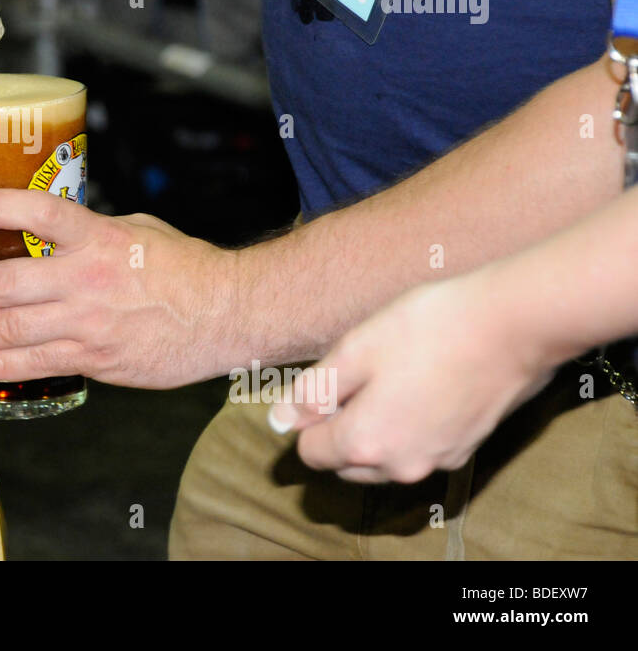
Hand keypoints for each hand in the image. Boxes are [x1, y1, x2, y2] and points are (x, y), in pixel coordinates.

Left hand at [0, 188, 238, 388]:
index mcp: (98, 237)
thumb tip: (52, 229)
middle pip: (6, 283)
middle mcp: (86, 279)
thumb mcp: (137, 229)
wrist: (226, 315)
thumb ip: (91, 229)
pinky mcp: (95, 360)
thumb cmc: (184, 267)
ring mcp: (88, 324)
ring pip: (11, 329)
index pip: (39, 214)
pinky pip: (34, 364)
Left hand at [269, 277, 555, 483]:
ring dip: (375, 431)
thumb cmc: (427, 329)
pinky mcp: (465, 449)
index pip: (310, 453)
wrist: (512, 326)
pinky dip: (409, 429)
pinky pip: (419, 451)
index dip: (307, 418)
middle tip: (358, 376)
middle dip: (340, 428)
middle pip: (346, 463)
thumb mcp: (355, 350)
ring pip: (384, 460)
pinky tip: (420, 386)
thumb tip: (280, 421)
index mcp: (365, 443)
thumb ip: (313, 391)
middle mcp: (400, 466)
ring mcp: (437, 461)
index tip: (325, 383)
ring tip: (390, 378)